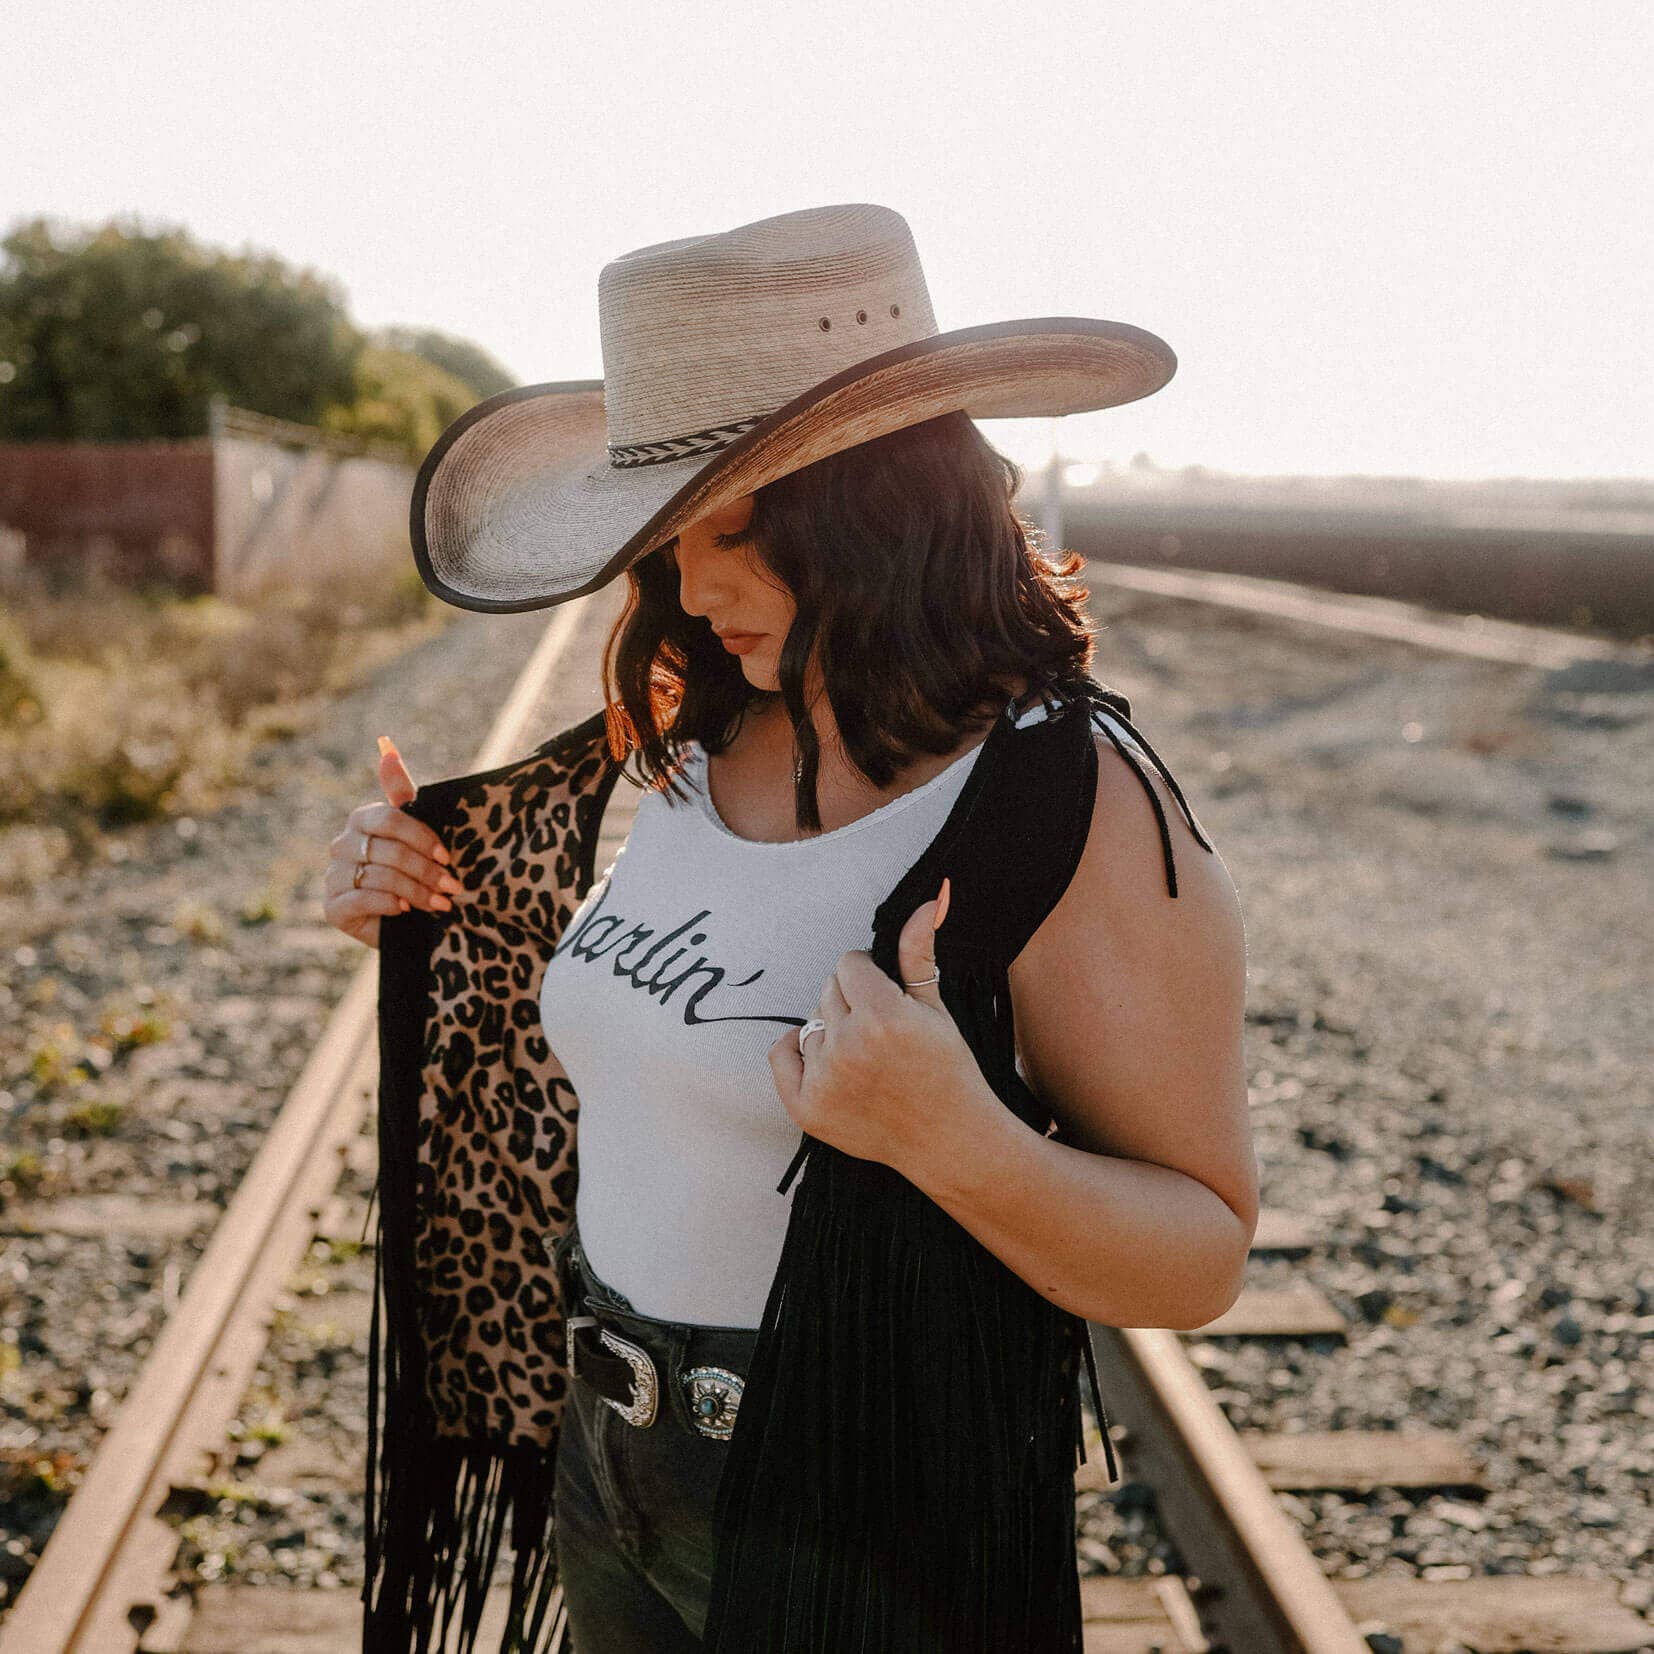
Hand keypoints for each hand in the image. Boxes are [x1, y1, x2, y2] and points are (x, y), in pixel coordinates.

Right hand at [321, 735, 468, 949]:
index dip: (420, 837)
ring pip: (378, 876)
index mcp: (362, 820)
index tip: (447, 857)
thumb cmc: (415, 870)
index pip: (389, 819)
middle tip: (452, 887)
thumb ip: (401, 791)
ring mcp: (333, 876)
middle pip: (387, 850)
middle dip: (425, 870)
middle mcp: (342, 845)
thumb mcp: (415, 830)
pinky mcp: (332, 907)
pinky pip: (362, 899)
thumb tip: (386, 745)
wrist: (409, 922)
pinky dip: (390, 904)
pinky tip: (406, 911)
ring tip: (440, 904)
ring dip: (416, 891)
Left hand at [768, 877, 990, 1182]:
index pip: (847, 964)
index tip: (888, 997)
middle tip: (881, 1031)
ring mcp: (825, 1080)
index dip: (869, 977)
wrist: (950, 1141)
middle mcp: (849, 1046)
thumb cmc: (948, 1069)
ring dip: (831, 1032)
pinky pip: (780, 1056)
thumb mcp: (936, 1008)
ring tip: (866, 1057)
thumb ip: (920, 953)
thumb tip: (934, 897)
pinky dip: (796, 1052)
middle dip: (852, 1002)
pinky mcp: (807, 1110)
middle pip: (828, 991)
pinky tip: (826, 1061)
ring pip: (810, 1023)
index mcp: (883, 1014)